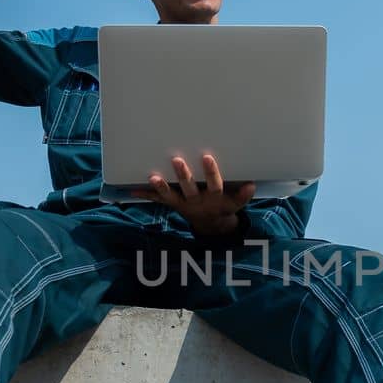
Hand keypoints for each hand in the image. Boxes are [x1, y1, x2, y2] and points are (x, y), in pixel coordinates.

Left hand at [134, 154, 254, 236]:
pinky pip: (158, 200)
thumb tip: (251, 185)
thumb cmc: (224, 206)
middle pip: (189, 188)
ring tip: (152, 177)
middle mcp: (197, 201)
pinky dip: (145, 194)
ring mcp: (183, 203)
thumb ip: (242, 196)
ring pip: (170, 195)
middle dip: (183, 175)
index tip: (208, 157)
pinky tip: (131, 189)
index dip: (211, 173)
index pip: (214, 185)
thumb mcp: (235, 204)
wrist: (211, 224)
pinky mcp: (172, 203)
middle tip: (176, 160)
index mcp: (214, 198)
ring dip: (160, 187)